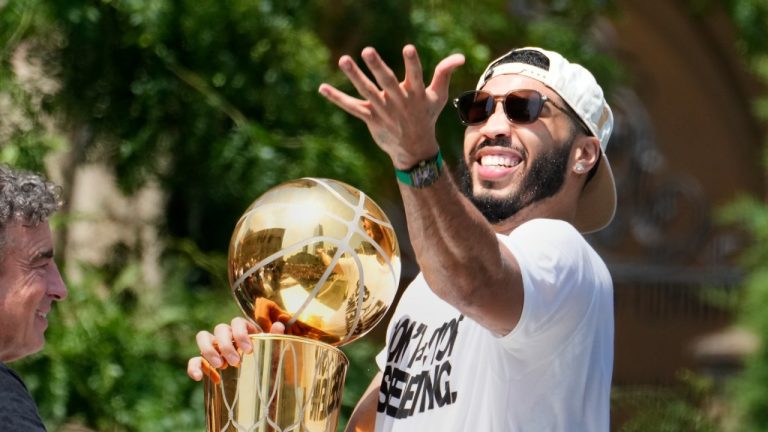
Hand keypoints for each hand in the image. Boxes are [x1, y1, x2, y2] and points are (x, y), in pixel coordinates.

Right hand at [186, 316, 284, 381]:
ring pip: (203, 337)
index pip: (237, 322)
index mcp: (243, 330)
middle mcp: (227, 335)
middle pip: (220, 328)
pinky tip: (199, 377)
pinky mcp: (205, 362)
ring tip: (221, 366)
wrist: (258, 382)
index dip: (241, 334)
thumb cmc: (265, 361)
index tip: (248, 350)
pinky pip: (194, 360)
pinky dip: (193, 367)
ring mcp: (214, 347)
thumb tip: (279, 325)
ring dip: (210, 350)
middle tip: (236, 362)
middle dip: (227, 345)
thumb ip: (274, 338)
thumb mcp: (271, 351)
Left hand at [318, 44, 464, 169]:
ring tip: (343, 59)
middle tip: (367, 50)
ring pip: (366, 91)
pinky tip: (322, 88)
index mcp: (416, 94)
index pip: (415, 75)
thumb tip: (460, 57)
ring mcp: (382, 110)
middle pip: (386, 82)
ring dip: (354, 76)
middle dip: (377, 67)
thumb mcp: (438, 96)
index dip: (412, 63)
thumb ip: (444, 73)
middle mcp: (398, 101)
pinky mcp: (370, 117)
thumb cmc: (426, 117)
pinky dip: (336, 98)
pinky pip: (351, 107)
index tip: (408, 48)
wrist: (414, 149)